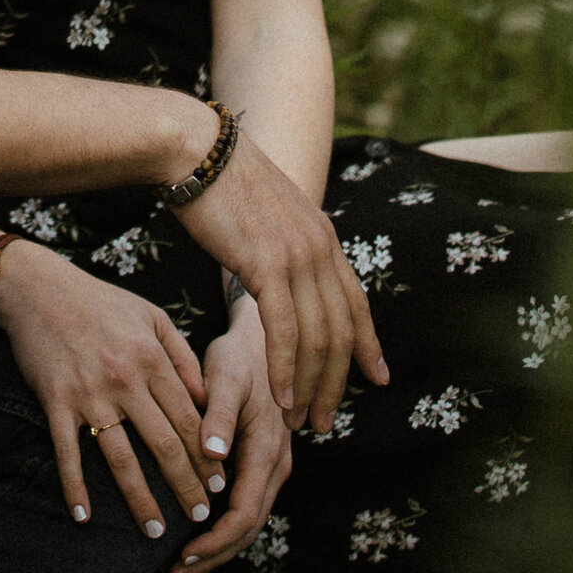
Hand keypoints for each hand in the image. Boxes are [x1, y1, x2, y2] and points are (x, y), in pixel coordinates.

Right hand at [0, 245, 218, 536]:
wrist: (39, 288)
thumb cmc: (99, 301)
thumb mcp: (151, 316)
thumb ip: (182, 356)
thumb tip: (206, 399)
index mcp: (152, 359)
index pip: (189, 419)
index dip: (208, 456)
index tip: (220, 486)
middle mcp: (125, 380)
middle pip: (163, 445)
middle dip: (185, 485)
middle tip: (199, 517)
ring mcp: (89, 394)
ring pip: (121, 458)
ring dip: (140, 499)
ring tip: (156, 530)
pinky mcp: (56, 402)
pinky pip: (68, 453)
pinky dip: (75, 487)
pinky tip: (83, 516)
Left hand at [169, 304, 291, 572]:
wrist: (263, 340)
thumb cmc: (239, 358)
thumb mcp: (226, 379)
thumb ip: (218, 416)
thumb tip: (212, 454)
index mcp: (266, 450)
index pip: (244, 513)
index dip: (214, 540)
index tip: (183, 554)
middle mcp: (276, 466)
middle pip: (248, 529)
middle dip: (213, 555)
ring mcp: (272, 468)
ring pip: (249, 523)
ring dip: (218, 548)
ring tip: (182, 567)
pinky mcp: (262, 465)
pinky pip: (246, 507)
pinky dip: (223, 529)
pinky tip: (196, 536)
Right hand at [173, 130, 387, 430]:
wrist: (195, 149)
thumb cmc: (218, 182)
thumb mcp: (267, 215)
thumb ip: (283, 246)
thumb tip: (280, 271)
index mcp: (322, 236)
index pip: (356, 302)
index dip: (369, 344)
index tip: (377, 379)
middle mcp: (320, 247)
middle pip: (342, 330)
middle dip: (336, 383)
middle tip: (326, 422)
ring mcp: (298, 255)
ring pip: (317, 338)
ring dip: (310, 387)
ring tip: (301, 423)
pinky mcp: (268, 263)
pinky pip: (286, 330)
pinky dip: (285, 370)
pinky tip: (280, 397)